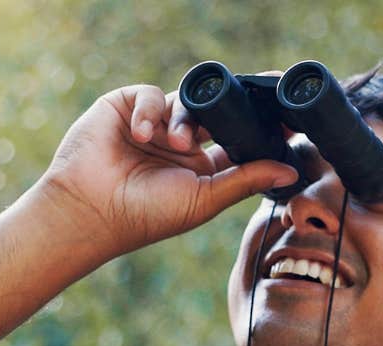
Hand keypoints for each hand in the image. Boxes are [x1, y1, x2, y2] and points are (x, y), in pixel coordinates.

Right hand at [36, 83, 297, 261]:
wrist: (92, 208)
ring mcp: (154, 122)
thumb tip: (290, 171)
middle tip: (248, 103)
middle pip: (214, 112)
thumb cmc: (147, 214)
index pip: (235, 137)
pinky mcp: (128, 106)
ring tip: (175, 144)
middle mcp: (180, 141)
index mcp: (202, 165)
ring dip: (184, 120)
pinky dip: (152, 112)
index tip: (287, 118)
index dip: (257, 126)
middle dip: (229, 108)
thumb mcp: (205, 199)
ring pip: (185, 102)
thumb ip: (245, 179)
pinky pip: (152, 94)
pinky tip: (142, 135)